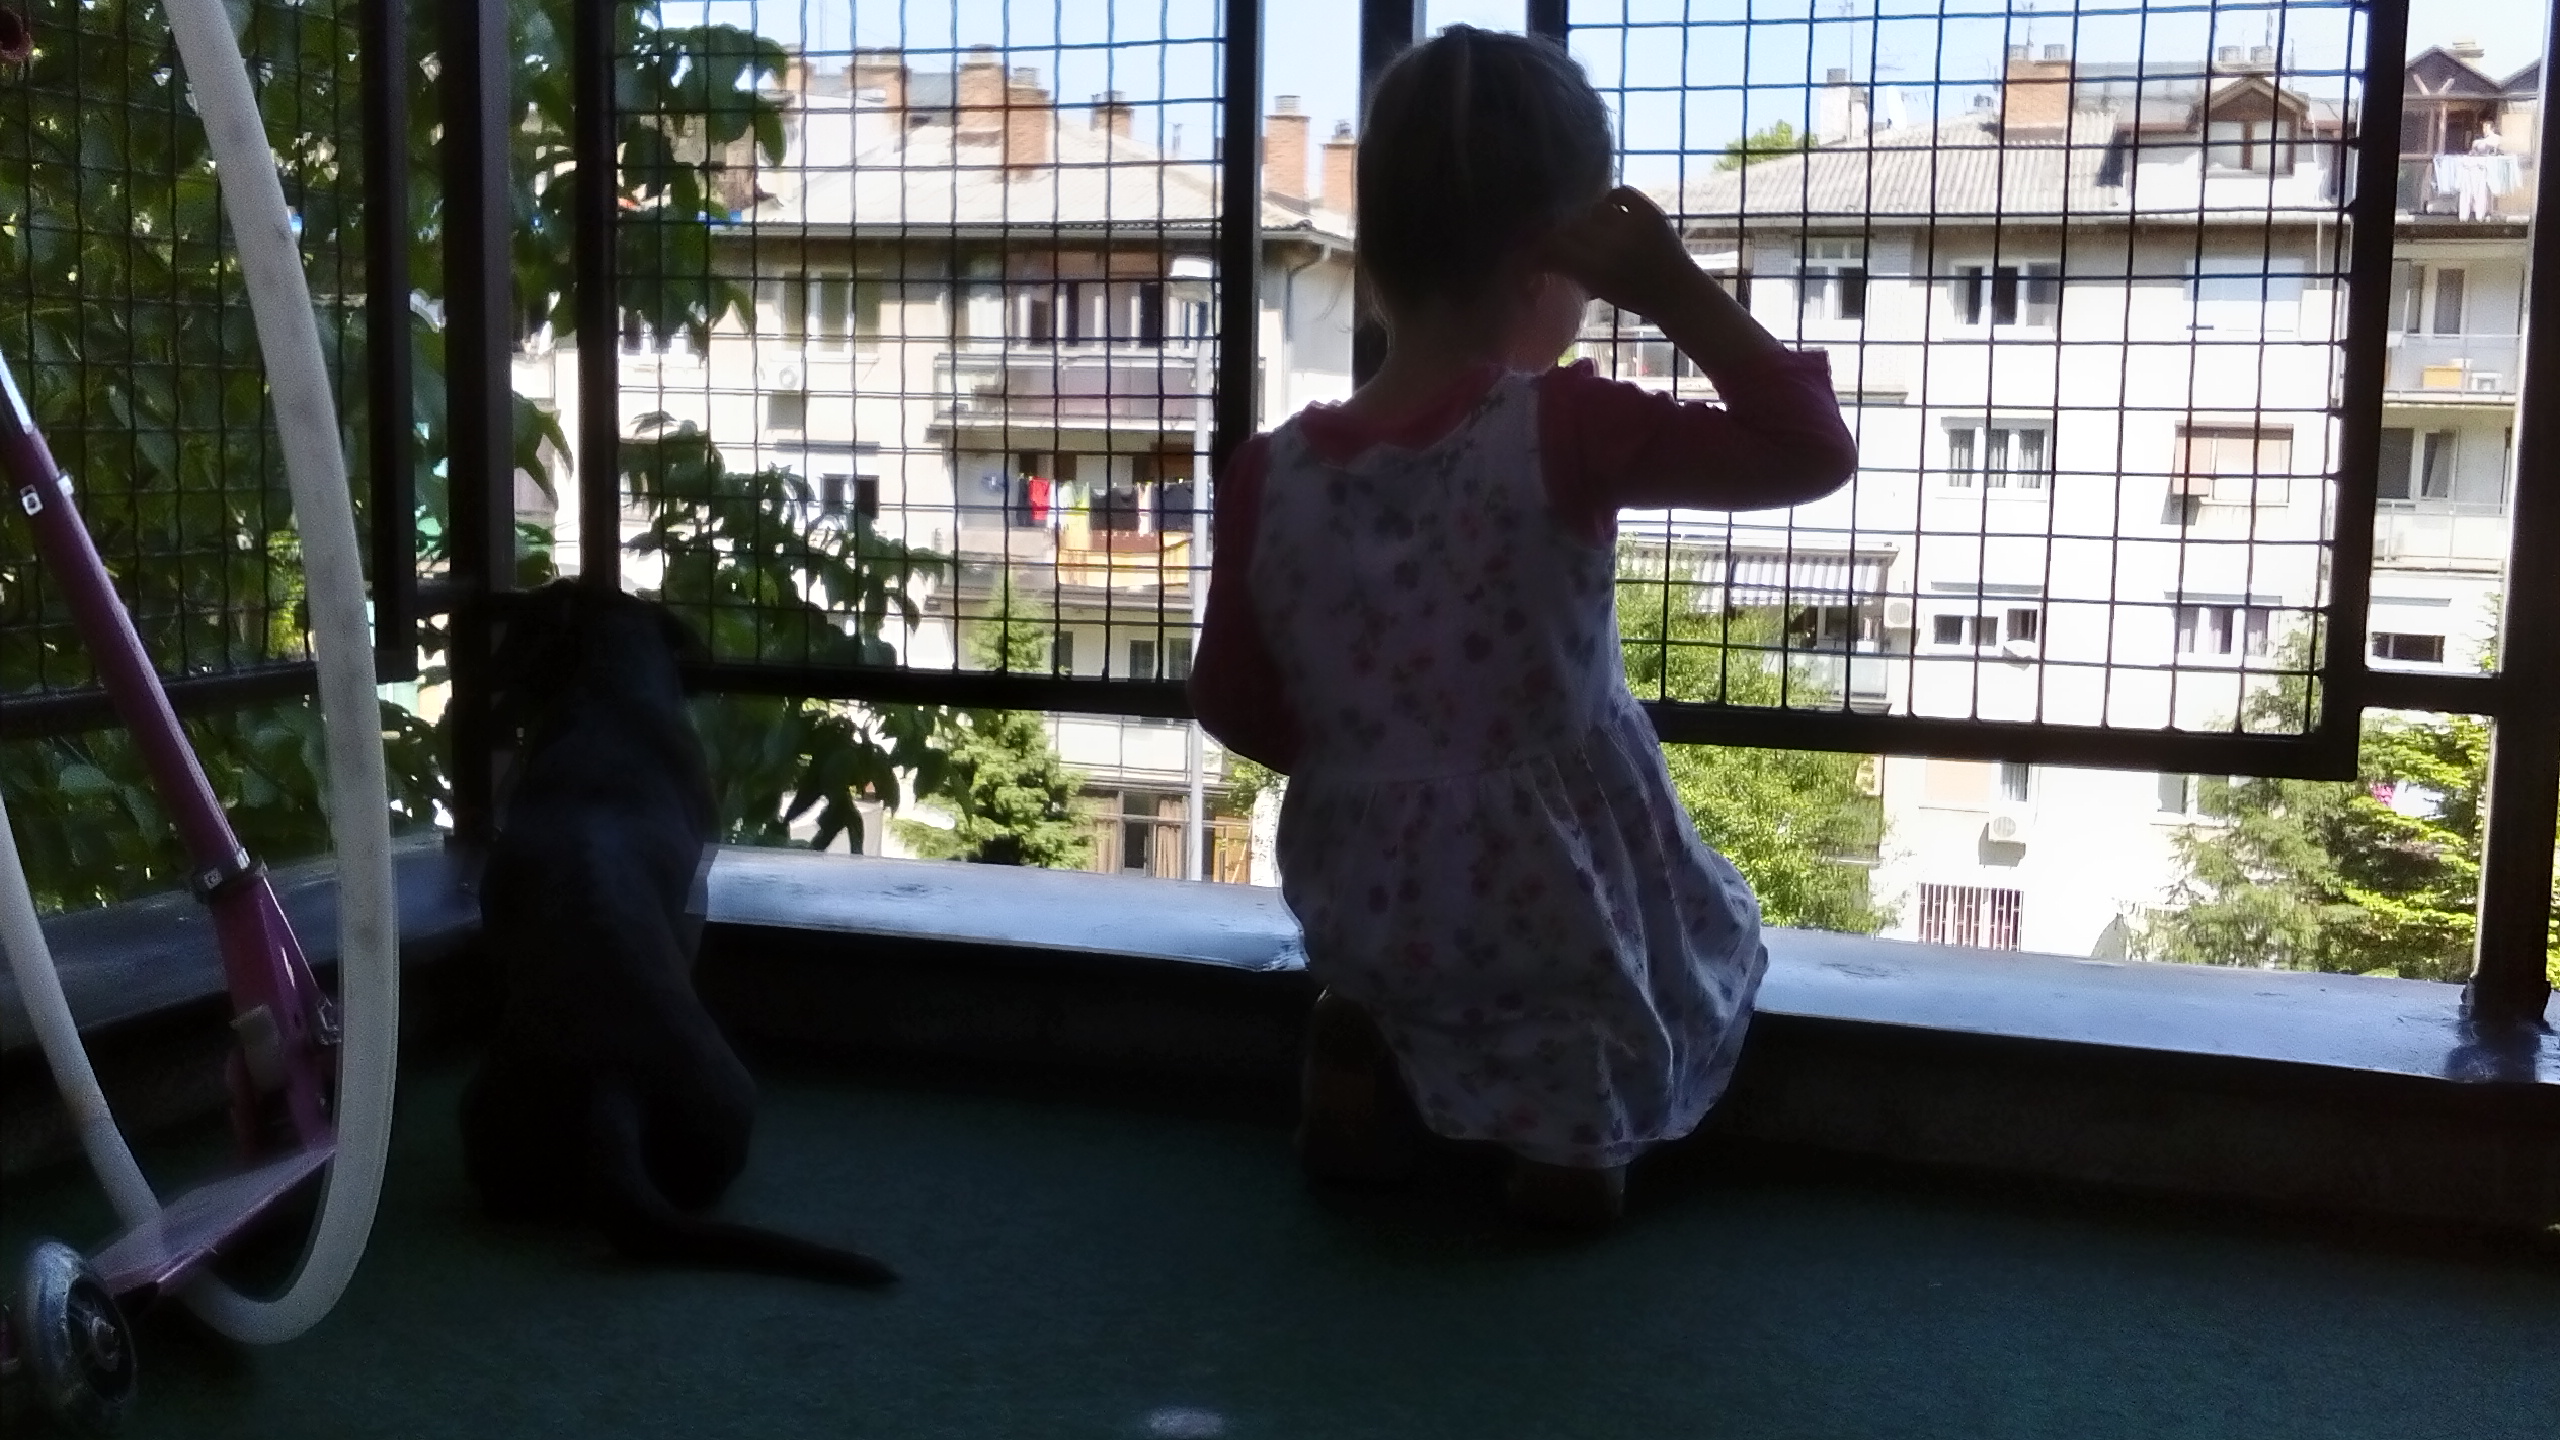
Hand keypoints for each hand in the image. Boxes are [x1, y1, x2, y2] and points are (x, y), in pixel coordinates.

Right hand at [1540, 186, 1704, 322]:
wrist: (1677, 293)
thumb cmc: (1632, 294)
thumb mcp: (1596, 288)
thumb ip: (1568, 268)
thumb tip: (1541, 250)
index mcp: (1595, 271)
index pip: (1554, 247)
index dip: (1542, 246)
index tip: (1539, 250)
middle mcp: (1612, 246)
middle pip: (1572, 225)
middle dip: (1565, 232)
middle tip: (1568, 239)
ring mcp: (1633, 226)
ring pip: (1594, 208)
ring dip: (1590, 218)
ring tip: (1596, 228)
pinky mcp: (1651, 212)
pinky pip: (1619, 192)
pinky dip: (1612, 199)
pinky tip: (1613, 211)